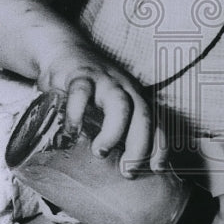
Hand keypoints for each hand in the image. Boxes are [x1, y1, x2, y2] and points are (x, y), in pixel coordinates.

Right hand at [38, 38, 166, 175]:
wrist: (62, 50)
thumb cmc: (87, 88)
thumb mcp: (104, 107)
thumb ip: (110, 131)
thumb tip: (109, 172)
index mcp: (136, 98)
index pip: (158, 122)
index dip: (160, 146)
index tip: (157, 169)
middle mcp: (125, 88)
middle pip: (143, 116)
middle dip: (139, 146)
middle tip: (127, 171)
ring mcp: (103, 80)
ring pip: (119, 104)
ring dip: (114, 131)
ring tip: (100, 152)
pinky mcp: (79, 75)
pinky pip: (81, 92)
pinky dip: (77, 113)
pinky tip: (72, 132)